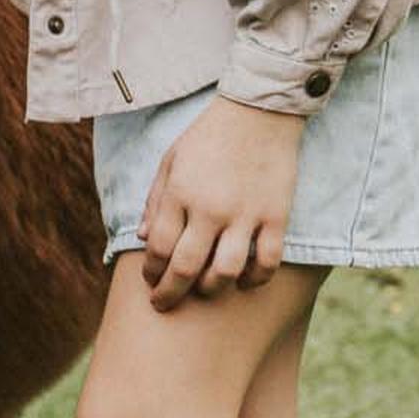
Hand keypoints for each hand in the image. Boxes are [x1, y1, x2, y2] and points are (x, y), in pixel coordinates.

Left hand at [138, 97, 302, 309]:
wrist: (259, 112)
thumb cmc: (208, 136)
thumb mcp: (170, 161)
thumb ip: (154, 201)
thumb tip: (141, 238)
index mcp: (179, 194)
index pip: (158, 247)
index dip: (151, 272)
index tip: (150, 281)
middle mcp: (209, 209)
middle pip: (185, 267)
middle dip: (170, 293)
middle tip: (164, 305)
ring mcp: (245, 214)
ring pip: (225, 272)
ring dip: (211, 291)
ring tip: (204, 292)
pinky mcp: (276, 216)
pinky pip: (267, 262)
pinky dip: (255, 279)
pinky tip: (244, 281)